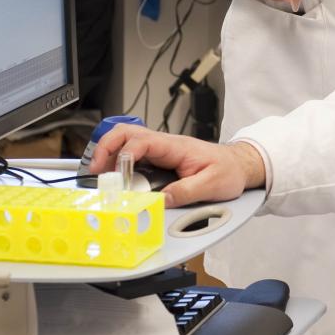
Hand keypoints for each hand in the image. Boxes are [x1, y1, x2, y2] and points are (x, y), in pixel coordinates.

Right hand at [89, 124, 265, 206]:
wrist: (239, 165)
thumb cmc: (228, 170)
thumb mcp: (211, 184)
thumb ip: (186, 192)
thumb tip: (161, 201)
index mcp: (175, 146)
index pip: (141, 142)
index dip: (124, 157)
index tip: (118, 177)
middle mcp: (164, 144)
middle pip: (126, 133)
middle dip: (106, 147)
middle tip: (95, 169)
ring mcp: (160, 150)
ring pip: (126, 141)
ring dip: (109, 153)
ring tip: (99, 173)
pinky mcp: (159, 159)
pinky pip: (133, 154)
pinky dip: (118, 161)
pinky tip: (114, 176)